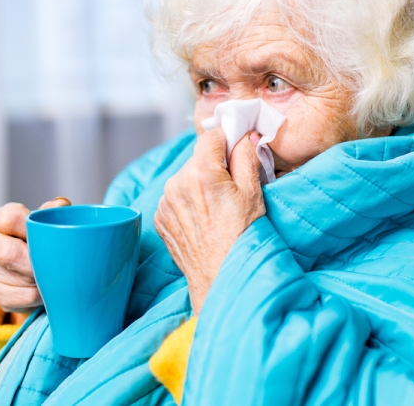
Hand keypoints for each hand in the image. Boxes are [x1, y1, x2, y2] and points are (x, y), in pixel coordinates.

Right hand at [0, 197, 70, 312]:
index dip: (33, 229)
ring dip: (36, 280)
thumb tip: (61, 205)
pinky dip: (30, 296)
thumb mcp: (41, 224)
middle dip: (35, 262)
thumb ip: (51, 214)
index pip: (11, 217)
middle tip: (56, 267)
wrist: (19, 268)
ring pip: (10, 275)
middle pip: (8, 251)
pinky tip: (42, 293)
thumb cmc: (33, 240)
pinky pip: (9, 296)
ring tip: (52, 279)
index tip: (51, 240)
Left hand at [154, 129, 265, 313]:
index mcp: (200, 172)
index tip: (237, 153)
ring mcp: (165, 201)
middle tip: (231, 189)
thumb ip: (247, 157)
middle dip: (214, 166)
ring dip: (200, 184)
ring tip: (217, 209)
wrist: (220, 277)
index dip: (227, 142)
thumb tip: (245, 136)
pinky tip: (204, 219)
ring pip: (186, 177)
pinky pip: (175, 197)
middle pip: (198, 158)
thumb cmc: (241, 237)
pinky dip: (189, 201)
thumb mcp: (253, 193)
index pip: (211, 136)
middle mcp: (176, 183)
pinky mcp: (160, 217)